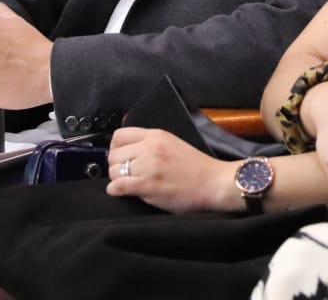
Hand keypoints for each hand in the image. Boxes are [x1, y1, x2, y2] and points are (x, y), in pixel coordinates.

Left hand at [106, 127, 231, 213]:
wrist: (213, 183)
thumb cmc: (197, 167)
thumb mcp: (173, 144)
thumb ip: (151, 143)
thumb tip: (127, 149)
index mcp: (156, 135)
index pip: (119, 135)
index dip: (115, 148)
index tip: (120, 157)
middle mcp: (150, 148)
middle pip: (113, 154)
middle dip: (115, 166)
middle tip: (124, 174)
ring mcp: (149, 166)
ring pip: (113, 171)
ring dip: (116, 179)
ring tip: (128, 184)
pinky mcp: (148, 185)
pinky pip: (117, 186)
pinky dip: (115, 191)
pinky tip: (123, 192)